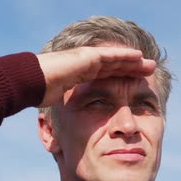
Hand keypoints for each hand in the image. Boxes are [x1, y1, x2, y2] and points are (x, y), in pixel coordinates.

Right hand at [36, 46, 155, 106]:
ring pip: (116, 59)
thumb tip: (74, 125)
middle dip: (133, 68)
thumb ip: (72, 106)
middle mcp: (86, 65)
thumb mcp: (62, 102)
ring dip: (134, 61)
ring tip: (150, 64)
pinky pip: (110, 55)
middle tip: (151, 70)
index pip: (107, 76)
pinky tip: (139, 57)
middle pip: (116, 66)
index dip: (123, 77)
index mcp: (81, 75)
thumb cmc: (40, 93)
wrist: (30, 82)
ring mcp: (86, 58)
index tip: (138, 82)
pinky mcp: (87, 56)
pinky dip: (125, 55)